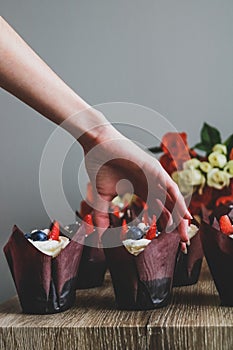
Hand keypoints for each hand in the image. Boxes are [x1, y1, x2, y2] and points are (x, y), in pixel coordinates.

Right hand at [82, 122, 190, 244]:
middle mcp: (151, 184)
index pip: (158, 211)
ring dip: (180, 216)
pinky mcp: (154, 169)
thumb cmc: (99, 166)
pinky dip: (177, 200)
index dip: (164, 226)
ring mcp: (154, 176)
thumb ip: (102, 217)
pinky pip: (170, 186)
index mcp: (141, 190)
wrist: (96, 144)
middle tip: (182, 243)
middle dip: (176, 225)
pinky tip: (183, 214)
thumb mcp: (101, 198)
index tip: (168, 242)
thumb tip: (98, 238)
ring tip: (185, 233)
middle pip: (168, 207)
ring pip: (172, 199)